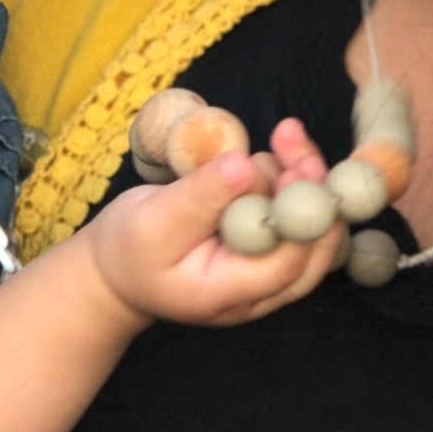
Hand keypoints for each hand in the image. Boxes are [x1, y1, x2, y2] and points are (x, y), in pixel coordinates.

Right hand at [86, 118, 346, 324]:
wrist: (119, 269)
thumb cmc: (129, 247)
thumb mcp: (154, 219)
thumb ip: (200, 197)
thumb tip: (243, 166)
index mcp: (228, 293)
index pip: (287, 265)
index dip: (299, 217)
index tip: (293, 167)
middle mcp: (259, 291)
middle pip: (313, 249)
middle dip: (312, 189)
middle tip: (294, 139)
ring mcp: (267, 272)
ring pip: (311, 229)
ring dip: (304, 179)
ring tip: (282, 138)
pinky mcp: (267, 248)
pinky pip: (297, 218)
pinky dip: (293, 182)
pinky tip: (278, 152)